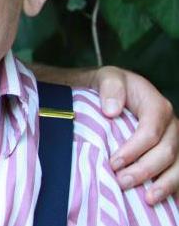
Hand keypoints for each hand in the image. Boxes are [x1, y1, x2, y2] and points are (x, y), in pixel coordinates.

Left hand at [92, 65, 178, 204]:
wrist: (116, 91)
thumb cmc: (112, 86)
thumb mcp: (108, 77)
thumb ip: (110, 88)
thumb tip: (111, 111)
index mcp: (157, 106)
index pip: (151, 131)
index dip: (134, 150)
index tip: (114, 163)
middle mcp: (172, 125)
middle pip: (166, 152)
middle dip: (145, 170)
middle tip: (122, 182)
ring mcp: (175, 141)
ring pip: (178, 166)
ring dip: (164, 184)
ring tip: (147, 199)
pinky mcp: (172, 154)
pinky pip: (178, 172)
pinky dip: (173, 188)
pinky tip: (164, 201)